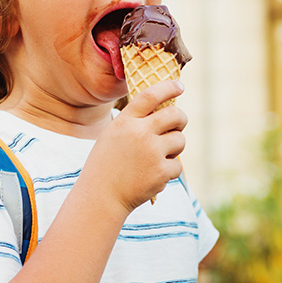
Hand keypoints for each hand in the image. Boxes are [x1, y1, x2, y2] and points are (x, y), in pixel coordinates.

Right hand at [84, 80, 186, 213]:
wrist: (101, 196)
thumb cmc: (105, 165)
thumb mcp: (112, 135)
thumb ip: (134, 123)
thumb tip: (163, 113)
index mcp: (125, 121)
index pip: (151, 95)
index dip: (168, 87)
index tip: (180, 85)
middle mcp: (140, 133)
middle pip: (175, 115)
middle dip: (180, 119)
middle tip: (177, 125)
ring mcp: (152, 152)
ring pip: (180, 140)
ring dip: (174, 148)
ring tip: (158, 157)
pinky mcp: (161, 172)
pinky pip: (177, 165)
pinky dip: (169, 171)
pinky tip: (153, 176)